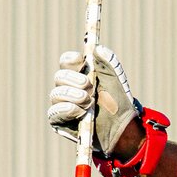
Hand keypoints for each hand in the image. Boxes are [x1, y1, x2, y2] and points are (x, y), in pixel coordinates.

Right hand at [47, 42, 141, 156]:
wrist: (122, 128)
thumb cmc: (118, 102)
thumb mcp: (116, 79)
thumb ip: (108, 62)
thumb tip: (97, 48)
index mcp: (79, 74)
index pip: (66, 62)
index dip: (71, 60)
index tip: (82, 62)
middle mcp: (68, 88)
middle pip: (59, 77)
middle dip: (74, 80)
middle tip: (90, 87)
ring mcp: (63, 104)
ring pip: (56, 94)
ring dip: (72, 96)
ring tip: (89, 102)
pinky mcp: (60, 121)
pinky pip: (54, 113)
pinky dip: (67, 109)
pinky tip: (80, 111)